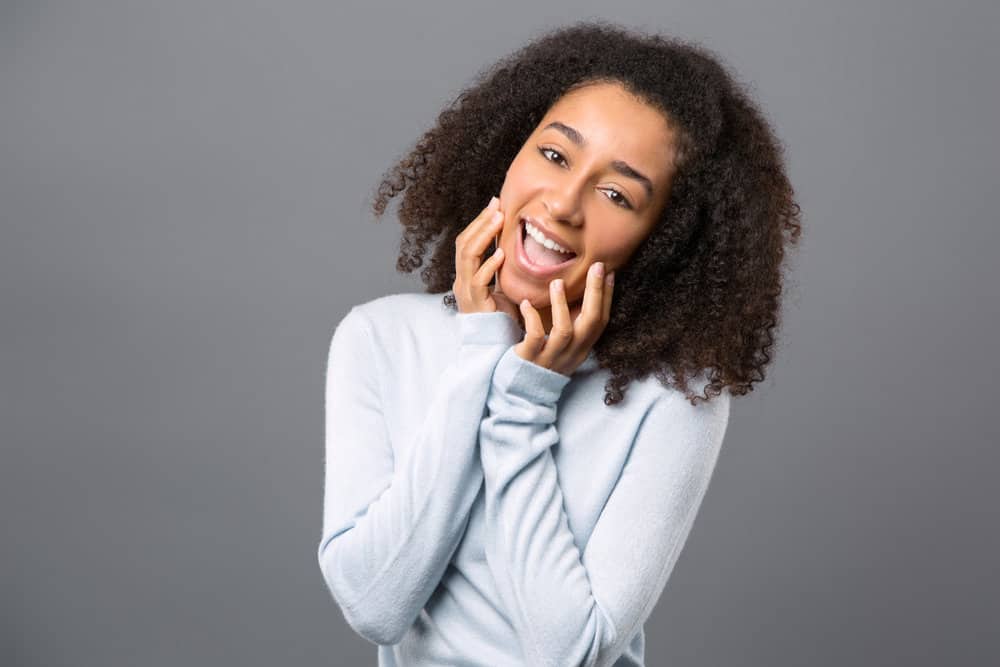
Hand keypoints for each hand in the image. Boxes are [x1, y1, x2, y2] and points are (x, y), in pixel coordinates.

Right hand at [452, 196, 519, 322]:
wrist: (497, 346)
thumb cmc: (503, 317)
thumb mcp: (502, 285)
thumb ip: (501, 266)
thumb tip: (512, 242)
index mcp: (466, 275)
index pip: (467, 242)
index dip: (479, 222)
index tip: (495, 204)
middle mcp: (461, 281)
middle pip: (464, 244)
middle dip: (481, 223)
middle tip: (497, 206)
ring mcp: (466, 292)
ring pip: (468, 257)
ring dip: (484, 236)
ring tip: (498, 220)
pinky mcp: (476, 304)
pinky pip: (479, 281)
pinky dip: (489, 265)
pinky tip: (501, 254)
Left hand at [515, 262, 614, 376]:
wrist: (518, 395)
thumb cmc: (539, 364)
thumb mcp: (561, 348)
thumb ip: (570, 326)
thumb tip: (578, 295)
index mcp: (581, 349)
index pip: (601, 321)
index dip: (607, 297)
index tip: (609, 272)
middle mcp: (571, 354)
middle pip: (591, 322)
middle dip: (596, 293)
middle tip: (596, 266)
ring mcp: (551, 358)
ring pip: (565, 330)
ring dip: (562, 304)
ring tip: (557, 282)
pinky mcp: (530, 360)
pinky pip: (536, 337)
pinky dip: (532, 318)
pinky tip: (526, 303)